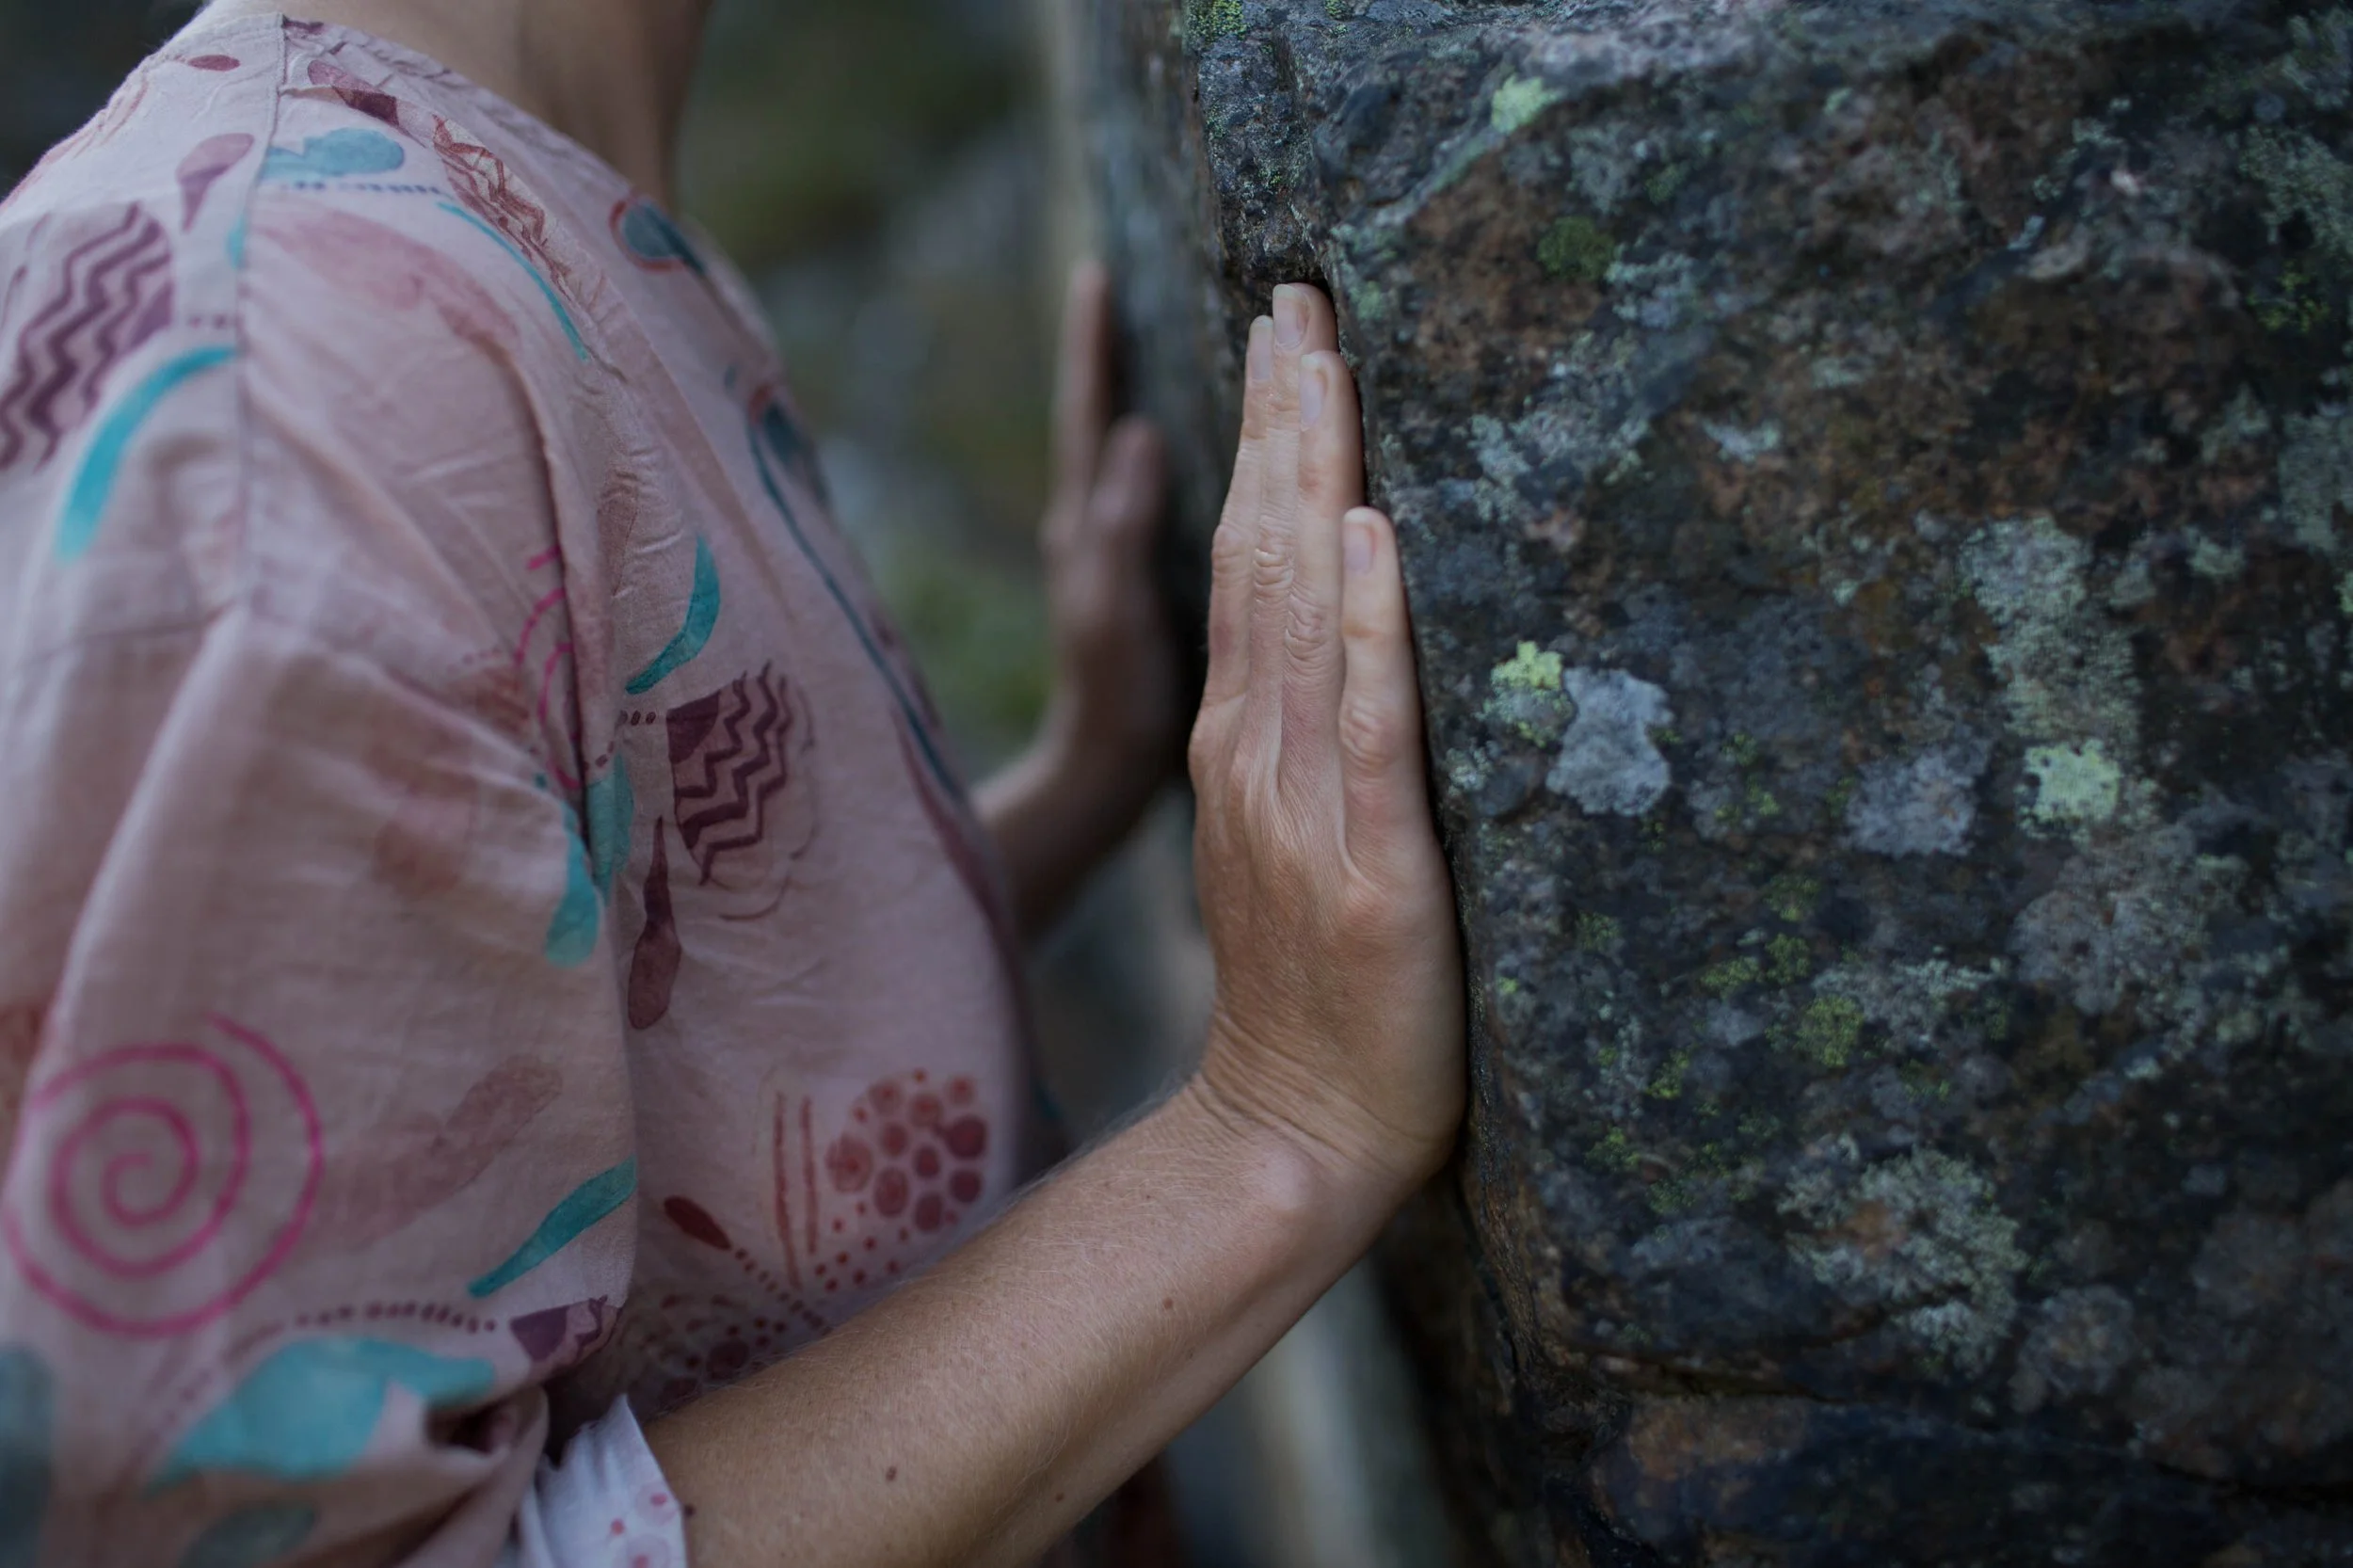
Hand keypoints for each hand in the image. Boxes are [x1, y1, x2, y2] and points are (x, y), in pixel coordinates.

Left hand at [1037, 263, 1183, 825]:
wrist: (1101, 777)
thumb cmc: (1113, 705)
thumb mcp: (1116, 618)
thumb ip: (1120, 532)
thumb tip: (1134, 434)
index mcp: (1084, 527)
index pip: (1086, 413)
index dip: (1092, 345)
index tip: (1095, 270)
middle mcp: (1091, 529)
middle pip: (1101, 415)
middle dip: (1115, 348)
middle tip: (1130, 276)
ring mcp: (1112, 554)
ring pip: (1128, 451)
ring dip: (1143, 389)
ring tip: (1169, 334)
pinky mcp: (1137, 579)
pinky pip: (1156, 492)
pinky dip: (1174, 449)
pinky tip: (1200, 441)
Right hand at [1186, 284, 1464, 1195]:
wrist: (1293, 1130)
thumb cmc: (1310, 992)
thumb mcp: (1286, 842)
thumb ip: (1302, 738)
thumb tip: (1344, 625)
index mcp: (1242, 746)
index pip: (1248, 564)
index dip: (1267, 444)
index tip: (1285, 334)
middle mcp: (1258, 757)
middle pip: (1262, 558)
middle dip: (1284, 419)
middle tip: (1298, 294)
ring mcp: (1304, 810)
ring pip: (1302, 615)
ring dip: (1314, 478)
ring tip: (1323, 361)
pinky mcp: (1370, 870)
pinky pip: (1369, 728)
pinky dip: (1367, 628)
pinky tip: (1371, 536)